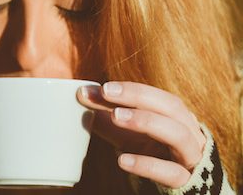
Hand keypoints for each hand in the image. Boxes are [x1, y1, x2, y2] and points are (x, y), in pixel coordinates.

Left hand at [77, 81, 206, 187]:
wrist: (168, 187)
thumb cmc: (147, 152)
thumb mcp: (126, 132)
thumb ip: (106, 113)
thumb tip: (81, 93)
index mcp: (177, 117)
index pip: (158, 96)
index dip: (132, 89)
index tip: (104, 87)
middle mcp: (190, 132)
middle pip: (172, 107)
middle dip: (139, 96)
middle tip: (107, 93)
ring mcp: (190, 157)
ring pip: (178, 135)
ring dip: (146, 121)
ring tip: (115, 116)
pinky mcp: (185, 182)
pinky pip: (170, 172)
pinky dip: (147, 164)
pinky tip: (122, 159)